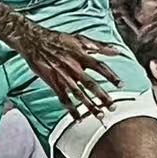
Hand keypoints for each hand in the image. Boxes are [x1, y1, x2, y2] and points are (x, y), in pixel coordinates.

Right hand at [0, 5, 123, 118]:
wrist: (35, 42)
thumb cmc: (59, 39)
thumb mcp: (80, 39)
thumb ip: (99, 46)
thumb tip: (117, 50)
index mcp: (81, 56)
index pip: (100, 67)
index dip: (111, 76)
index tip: (121, 85)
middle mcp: (74, 68)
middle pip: (91, 84)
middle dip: (102, 96)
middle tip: (113, 106)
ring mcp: (63, 77)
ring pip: (79, 94)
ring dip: (89, 106)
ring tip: (100, 115)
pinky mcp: (54, 83)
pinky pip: (64, 98)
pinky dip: (71, 110)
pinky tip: (78, 118)